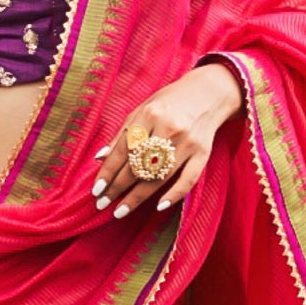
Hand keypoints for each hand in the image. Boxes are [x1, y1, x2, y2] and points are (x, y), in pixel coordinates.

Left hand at [91, 62, 243, 220]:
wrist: (209, 92)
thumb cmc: (170, 100)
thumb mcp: (143, 107)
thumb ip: (124, 132)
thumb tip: (101, 157)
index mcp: (150, 115)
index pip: (123, 150)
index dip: (108, 172)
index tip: (96, 190)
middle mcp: (168, 129)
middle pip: (138, 166)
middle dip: (117, 188)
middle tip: (102, 204)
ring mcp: (187, 143)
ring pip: (159, 177)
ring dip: (137, 198)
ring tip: (120, 211)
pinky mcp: (203, 153)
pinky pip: (188, 180)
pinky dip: (174, 195)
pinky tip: (158, 206)